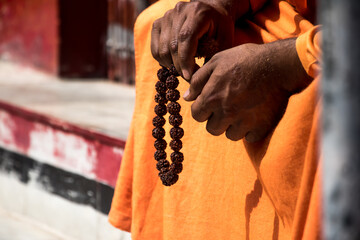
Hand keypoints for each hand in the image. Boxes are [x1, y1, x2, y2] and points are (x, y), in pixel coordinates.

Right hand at [151, 1, 236, 79]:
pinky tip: (175, 63)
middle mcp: (179, 11)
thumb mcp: (224, 41)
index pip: (186, 38)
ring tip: (184, 70)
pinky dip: (163, 61)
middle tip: (190, 78)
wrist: (211, 12)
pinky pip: (155, 49)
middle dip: (180, 67)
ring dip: (171, 65)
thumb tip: (198, 80)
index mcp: (198, 12)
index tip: (189, 77)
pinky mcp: (158, 23)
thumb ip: (212, 58)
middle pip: (172, 46)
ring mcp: (167, 17)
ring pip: (162, 50)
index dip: (185, 61)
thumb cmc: (220, 28)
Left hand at [184, 38, 312, 141]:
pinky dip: (251, 129)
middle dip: (216, 120)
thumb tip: (187, 97)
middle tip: (227, 107)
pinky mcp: (261, 127)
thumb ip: (199, 81)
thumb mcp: (217, 62)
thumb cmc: (245, 59)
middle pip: (212, 129)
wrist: (279, 64)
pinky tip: (255, 114)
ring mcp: (244, 122)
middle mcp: (226, 113)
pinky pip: (249, 137)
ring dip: (233, 126)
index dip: (202, 109)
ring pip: (230, 135)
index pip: (196, 115)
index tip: (210, 103)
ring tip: (242, 110)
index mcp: (212, 97)